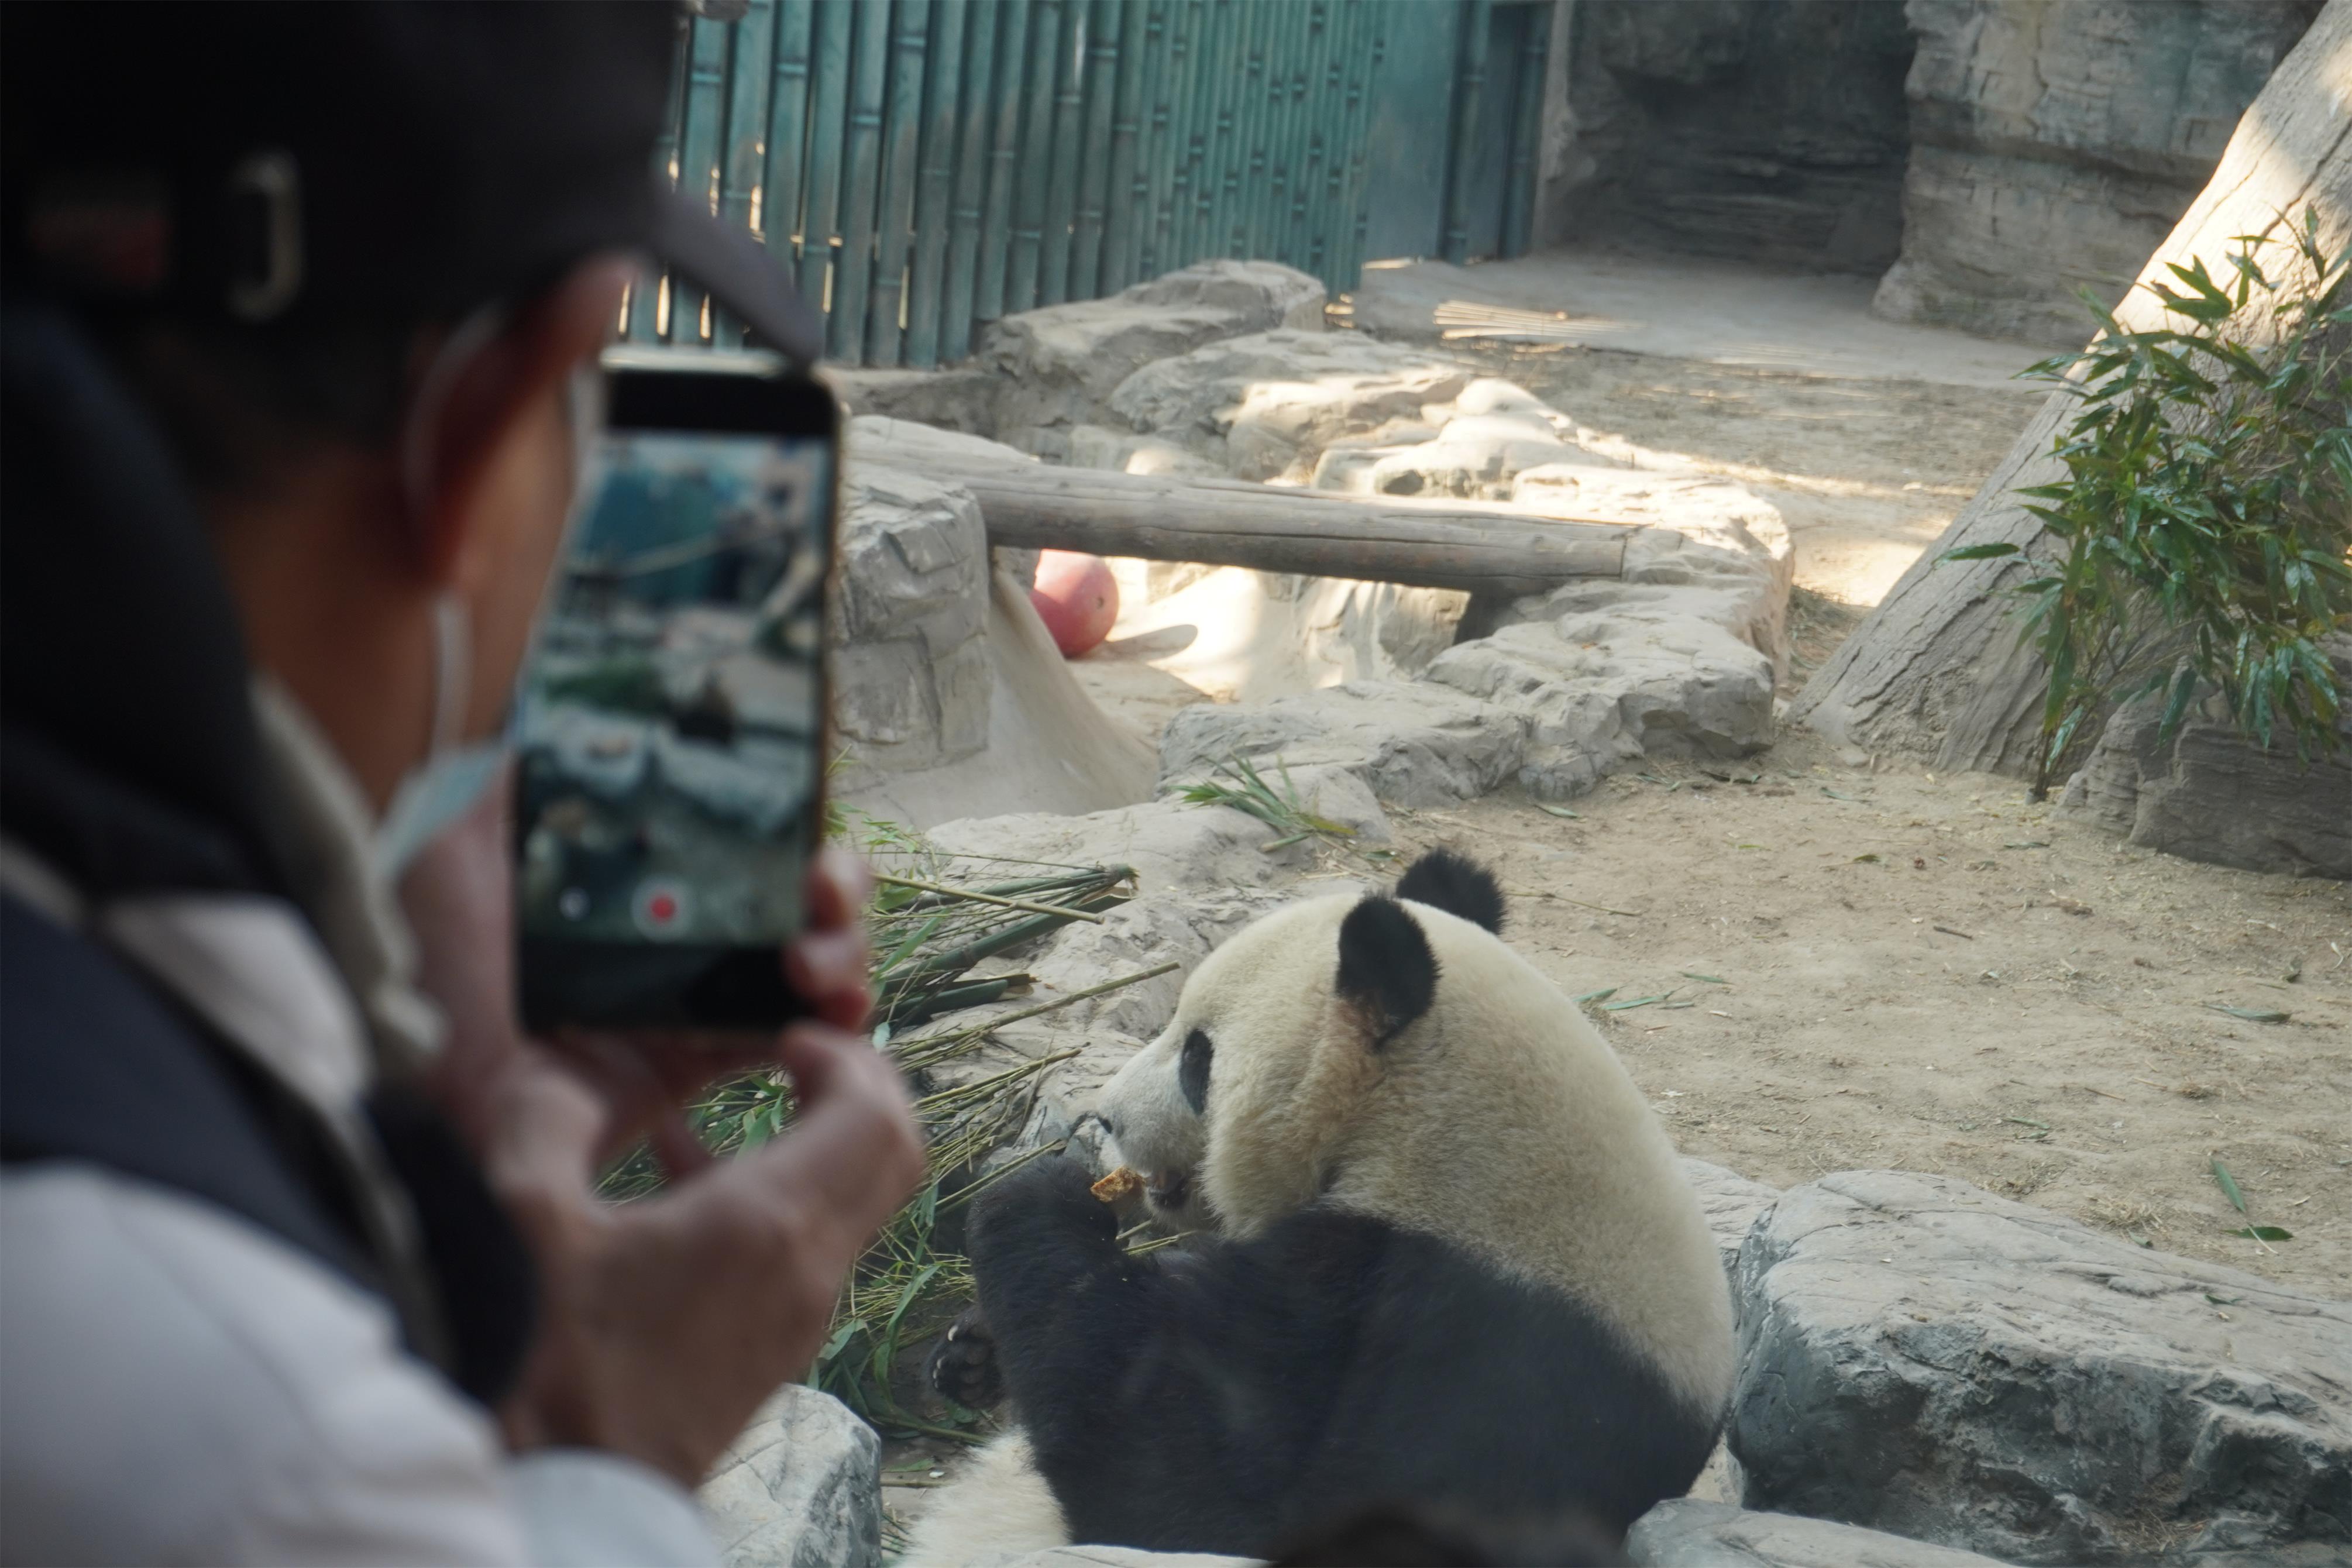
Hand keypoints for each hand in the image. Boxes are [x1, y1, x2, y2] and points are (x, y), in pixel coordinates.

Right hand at [398, 786, 923, 1483]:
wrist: (557, 1504)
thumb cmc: (538, 1369)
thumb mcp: (518, 1217)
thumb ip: (545, 1114)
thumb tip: (561, 1058)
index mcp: (769, 1225)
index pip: (877, 1114)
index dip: (849, 1055)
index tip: (785, 1031)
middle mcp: (808, 1271)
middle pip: (890, 1153)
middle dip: (853, 1087)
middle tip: (788, 1051)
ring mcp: (797, 1317)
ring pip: (849, 1200)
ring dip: (804, 1139)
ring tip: (712, 1104)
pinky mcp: (768, 1349)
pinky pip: (802, 1247)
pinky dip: (768, 1194)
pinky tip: (672, 1177)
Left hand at [401, 780, 875, 1162]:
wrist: (434, 1099)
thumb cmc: (432, 978)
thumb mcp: (455, 861)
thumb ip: (514, 792)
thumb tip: (561, 718)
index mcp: (630, 883)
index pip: (735, 838)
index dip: (783, 823)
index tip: (799, 817)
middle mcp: (673, 937)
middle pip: (792, 894)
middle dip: (833, 884)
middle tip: (819, 894)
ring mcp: (694, 1003)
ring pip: (810, 960)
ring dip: (841, 949)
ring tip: (812, 965)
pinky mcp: (703, 1066)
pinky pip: (797, 1041)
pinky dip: (835, 1024)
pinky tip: (831, 1012)